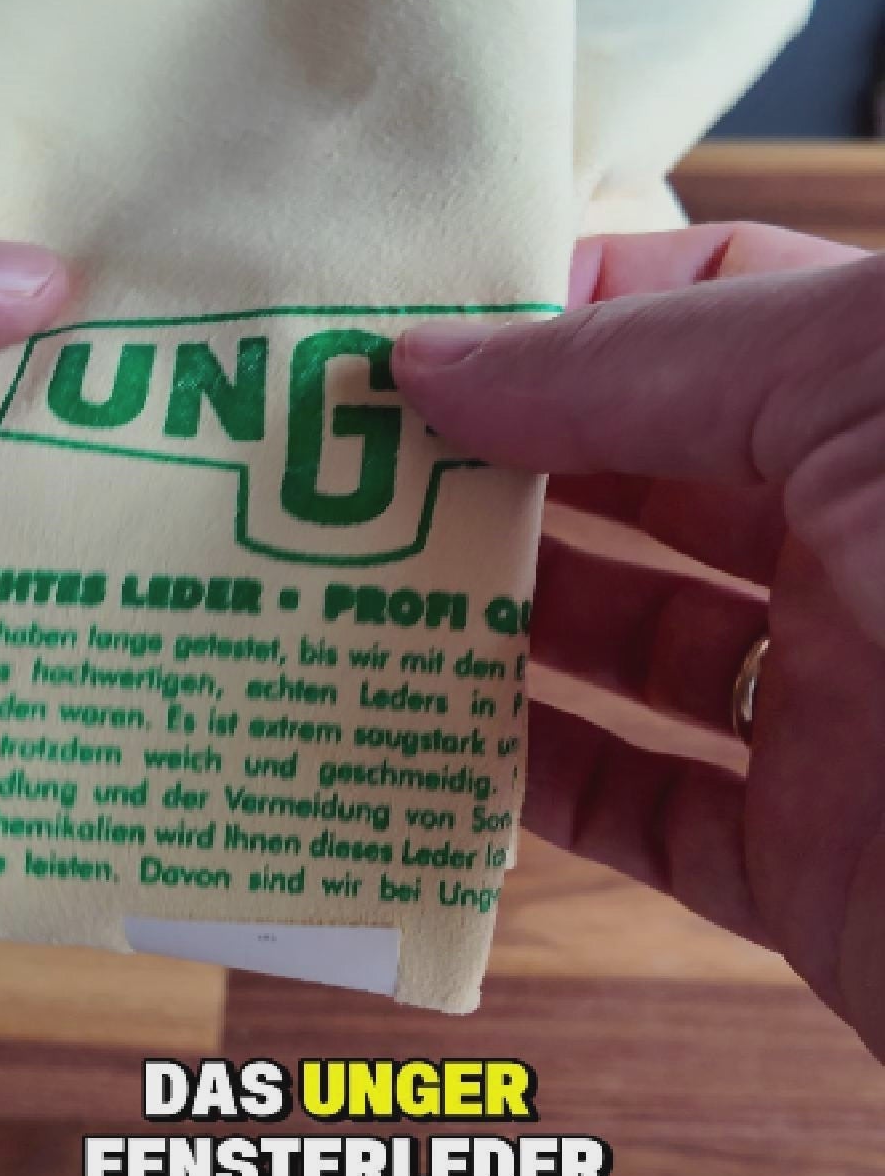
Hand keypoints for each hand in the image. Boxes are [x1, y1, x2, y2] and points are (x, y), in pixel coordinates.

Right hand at [393, 224, 884, 1064]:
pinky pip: (643, 816)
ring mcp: (846, 709)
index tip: (416, 331)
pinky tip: (430, 735)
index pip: (706, 307)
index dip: (561, 308)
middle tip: (345, 459)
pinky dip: (532, 786)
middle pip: (646, 479)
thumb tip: (433, 357)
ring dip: (495, 617)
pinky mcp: (814, 868)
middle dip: (500, 459)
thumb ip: (639, 363)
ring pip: (629, 649)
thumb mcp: (853, 389)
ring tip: (355, 583)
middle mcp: (873, 545)